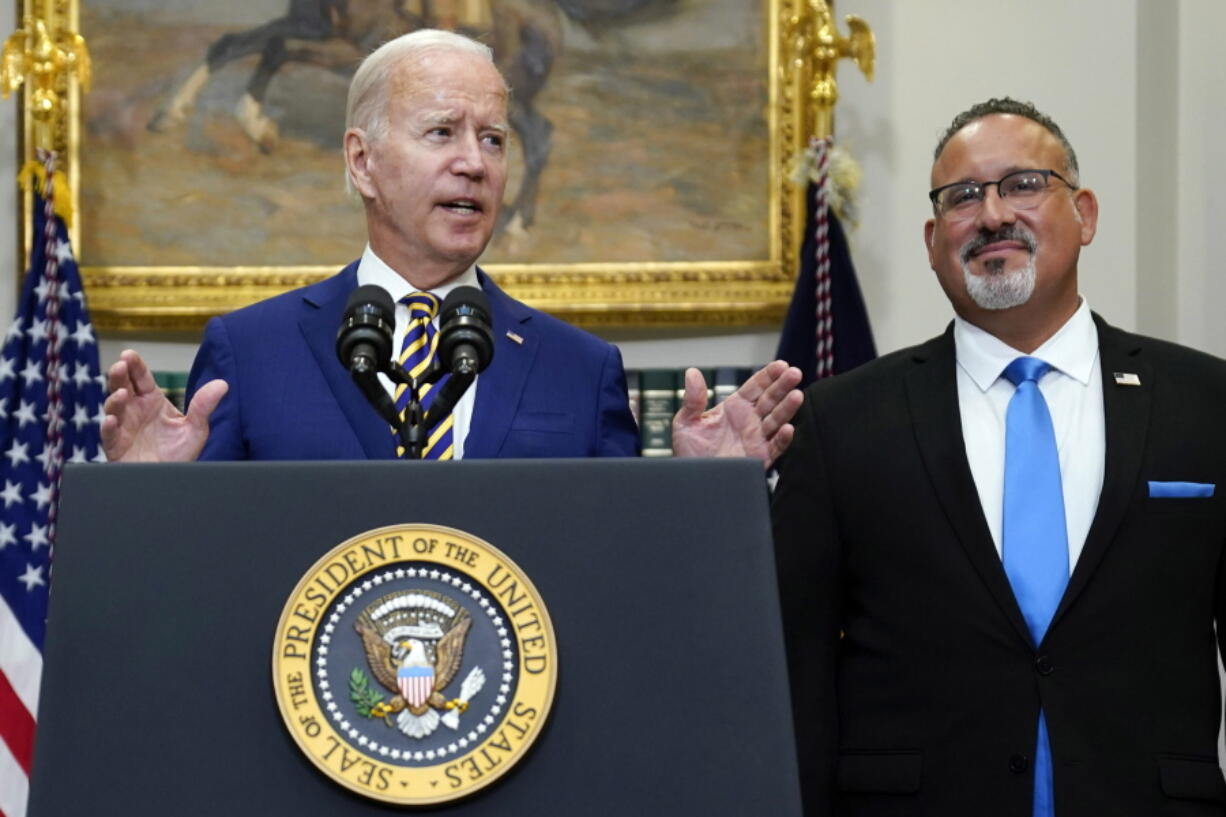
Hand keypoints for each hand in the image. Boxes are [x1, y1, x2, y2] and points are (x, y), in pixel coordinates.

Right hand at [101, 349, 227, 461]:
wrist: (171, 481)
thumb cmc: (180, 453)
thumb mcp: (196, 428)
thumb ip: (204, 406)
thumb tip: (223, 384)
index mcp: (152, 401)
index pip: (141, 378)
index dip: (134, 366)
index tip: (129, 354)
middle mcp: (134, 410)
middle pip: (122, 387)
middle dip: (118, 376)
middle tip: (120, 365)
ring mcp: (123, 427)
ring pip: (113, 408)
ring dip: (114, 400)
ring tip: (121, 394)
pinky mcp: (116, 446)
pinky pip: (108, 435)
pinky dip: (109, 427)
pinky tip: (113, 420)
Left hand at [671, 361, 802, 467]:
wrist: (692, 482)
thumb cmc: (688, 453)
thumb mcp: (686, 422)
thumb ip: (693, 399)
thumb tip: (692, 373)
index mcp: (734, 408)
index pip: (755, 387)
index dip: (768, 376)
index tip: (781, 365)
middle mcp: (749, 421)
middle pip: (770, 400)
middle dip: (783, 386)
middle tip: (794, 373)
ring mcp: (756, 439)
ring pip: (776, 420)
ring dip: (787, 408)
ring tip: (797, 395)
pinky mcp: (759, 458)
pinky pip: (775, 447)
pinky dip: (782, 438)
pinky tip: (788, 428)